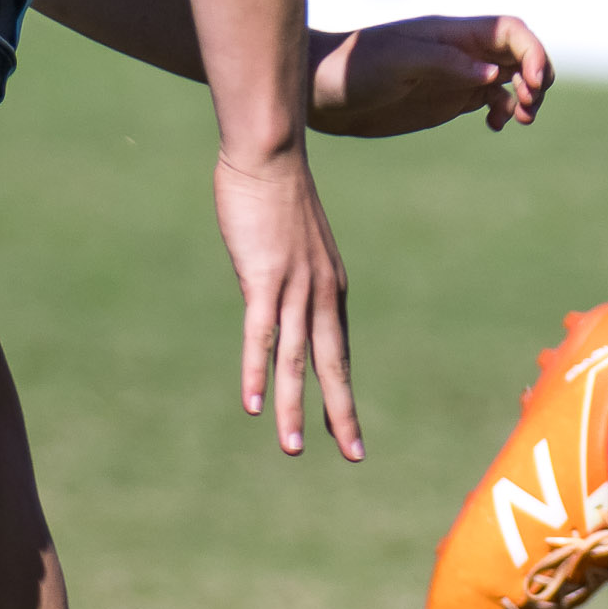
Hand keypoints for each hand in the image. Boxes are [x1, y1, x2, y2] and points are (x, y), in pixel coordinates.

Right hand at [211, 145, 359, 459]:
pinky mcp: (263, 279)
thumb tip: (274, 293)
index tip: (346, 427)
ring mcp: (294, 287)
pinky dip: (257, 373)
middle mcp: (321, 293)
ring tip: (292, 449)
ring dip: (293, 408)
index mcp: (330, 286)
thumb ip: (288, 273)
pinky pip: (260, 336)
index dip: (339, 390)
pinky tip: (254, 406)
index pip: (336, 350)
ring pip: (296, 360)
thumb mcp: (291, 242)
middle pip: (332, 365)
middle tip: (353, 455)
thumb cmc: (275, 192)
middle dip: (341, 414)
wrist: (271, 152)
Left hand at [309, 13, 553, 136]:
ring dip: (526, 95)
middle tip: (528, 105)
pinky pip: (491, 100)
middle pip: (518, 54)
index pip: (510, 31)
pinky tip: (495, 126)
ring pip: (509, 78)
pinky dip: (504, 111)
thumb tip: (492, 73)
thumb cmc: (353, 68)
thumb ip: (444, 64)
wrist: (319, 90)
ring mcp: (456, 76)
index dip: (532, 51)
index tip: (532, 82)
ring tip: (520, 118)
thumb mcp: (398, 62)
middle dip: (536, 75)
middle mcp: (461, 52)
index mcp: (453, 34)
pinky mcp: (447, 100)